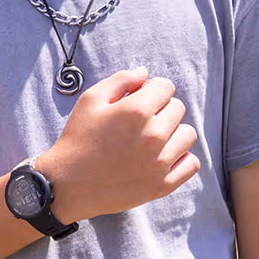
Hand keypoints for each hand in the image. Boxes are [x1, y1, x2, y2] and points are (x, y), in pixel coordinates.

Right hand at [39, 67, 200, 222]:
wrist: (67, 185)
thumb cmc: (77, 140)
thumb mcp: (89, 101)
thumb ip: (119, 80)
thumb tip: (144, 73)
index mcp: (135, 111)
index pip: (166, 86)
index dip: (151, 90)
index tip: (139, 99)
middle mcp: (153, 135)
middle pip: (178, 108)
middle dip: (161, 109)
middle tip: (139, 122)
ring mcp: (160, 162)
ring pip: (187, 135)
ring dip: (172, 133)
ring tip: (150, 140)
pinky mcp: (163, 185)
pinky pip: (191, 163)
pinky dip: (180, 158)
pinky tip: (160, 158)